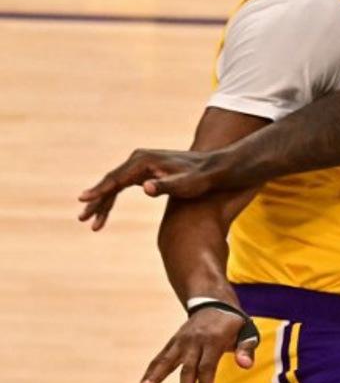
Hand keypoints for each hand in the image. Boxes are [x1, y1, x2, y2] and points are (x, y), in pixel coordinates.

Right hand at [77, 148, 219, 230]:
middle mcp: (139, 159)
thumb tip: (145, 188)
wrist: (214, 169)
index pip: (116, 178)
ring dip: (102, 203)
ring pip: (114, 185)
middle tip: (83, 219)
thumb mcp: (185, 184)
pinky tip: (105, 212)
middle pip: (111, 182)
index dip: (100, 191)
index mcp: (144, 161)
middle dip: (97, 201)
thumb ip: (166, 186)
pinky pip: (122, 186)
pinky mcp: (144, 172)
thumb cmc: (200, 178)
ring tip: (91, 223)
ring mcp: (140, 165)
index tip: (84, 200)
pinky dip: (113, 199)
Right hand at [136, 307, 258, 382]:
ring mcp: (181, 341)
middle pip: (188, 367)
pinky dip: (150, 372)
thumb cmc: (234, 324)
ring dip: (155, 376)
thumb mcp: (247, 332)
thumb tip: (246, 366)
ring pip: (167, 360)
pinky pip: (160, 358)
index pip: (208, 365)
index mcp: (214, 339)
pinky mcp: (173, 342)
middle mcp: (195, 340)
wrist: (215, 303)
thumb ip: (246, 349)